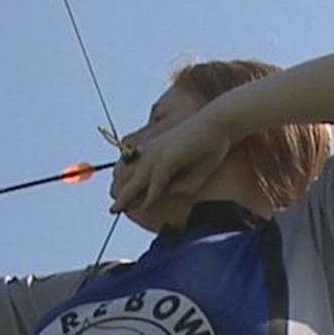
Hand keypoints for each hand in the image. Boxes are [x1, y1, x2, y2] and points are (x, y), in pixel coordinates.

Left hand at [108, 109, 232, 218]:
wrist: (220, 124)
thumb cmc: (210, 144)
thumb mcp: (195, 170)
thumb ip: (182, 183)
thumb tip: (168, 193)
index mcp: (158, 149)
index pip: (139, 172)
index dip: (130, 188)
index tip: (124, 202)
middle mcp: (154, 150)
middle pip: (133, 176)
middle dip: (122, 194)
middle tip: (112, 209)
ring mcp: (159, 152)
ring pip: (138, 180)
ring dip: (127, 197)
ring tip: (117, 210)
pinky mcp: (168, 157)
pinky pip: (156, 181)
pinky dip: (150, 195)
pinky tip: (143, 207)